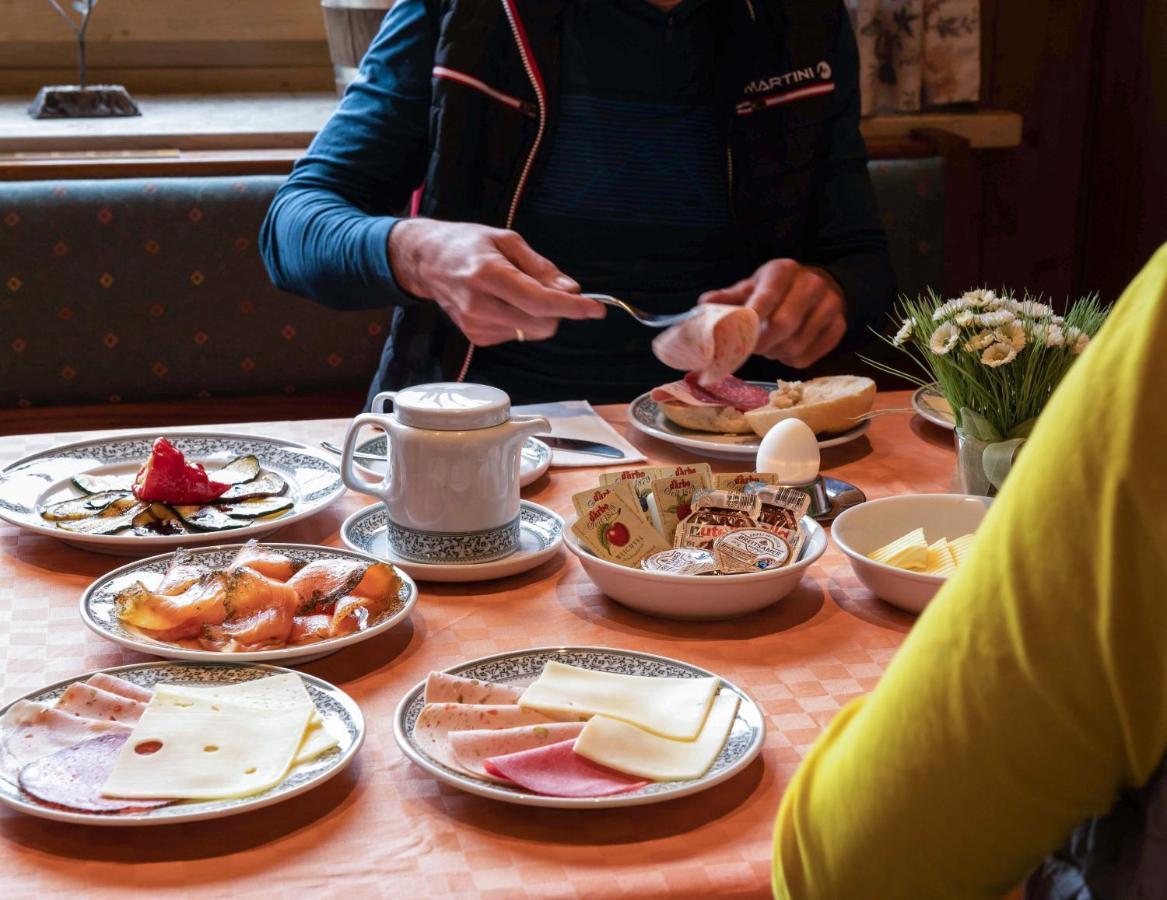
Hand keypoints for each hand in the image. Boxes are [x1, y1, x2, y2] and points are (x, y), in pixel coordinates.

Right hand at [388, 219, 603, 345]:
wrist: (426, 261)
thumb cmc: (466, 244)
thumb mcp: (507, 241)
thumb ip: (542, 268)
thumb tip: (571, 290)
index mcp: (488, 274)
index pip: (539, 301)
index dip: (572, 307)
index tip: (595, 309)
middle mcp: (479, 304)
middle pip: (541, 324)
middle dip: (557, 310)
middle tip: (550, 288)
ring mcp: (476, 325)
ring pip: (531, 332)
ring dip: (538, 316)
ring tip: (516, 291)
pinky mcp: (476, 337)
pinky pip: (517, 335)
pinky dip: (521, 321)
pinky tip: (503, 303)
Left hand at [699, 260, 846, 367]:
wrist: (817, 286)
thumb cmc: (776, 289)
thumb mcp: (752, 286)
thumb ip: (729, 297)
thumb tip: (704, 304)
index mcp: (784, 270)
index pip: (767, 297)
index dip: (751, 319)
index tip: (737, 336)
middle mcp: (812, 284)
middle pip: (783, 325)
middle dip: (761, 343)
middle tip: (750, 348)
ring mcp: (830, 306)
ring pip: (796, 345)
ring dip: (775, 353)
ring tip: (768, 346)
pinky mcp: (839, 327)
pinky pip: (809, 357)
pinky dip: (791, 360)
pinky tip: (784, 350)